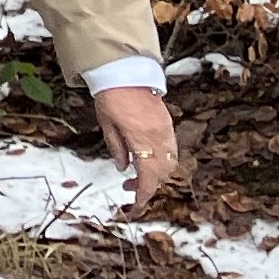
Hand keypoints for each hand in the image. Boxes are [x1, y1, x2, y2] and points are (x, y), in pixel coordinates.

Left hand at [92, 85, 178, 208]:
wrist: (126, 72)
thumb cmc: (111, 97)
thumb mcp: (107, 125)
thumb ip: (117, 148)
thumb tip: (123, 169)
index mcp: (143, 140)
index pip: (148, 178)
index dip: (144, 196)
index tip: (135, 207)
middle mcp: (159, 138)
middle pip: (162, 174)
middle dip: (148, 186)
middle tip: (129, 187)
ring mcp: (167, 131)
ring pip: (170, 164)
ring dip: (156, 175)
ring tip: (136, 174)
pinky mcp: (168, 125)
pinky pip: (171, 151)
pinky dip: (161, 161)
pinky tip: (147, 159)